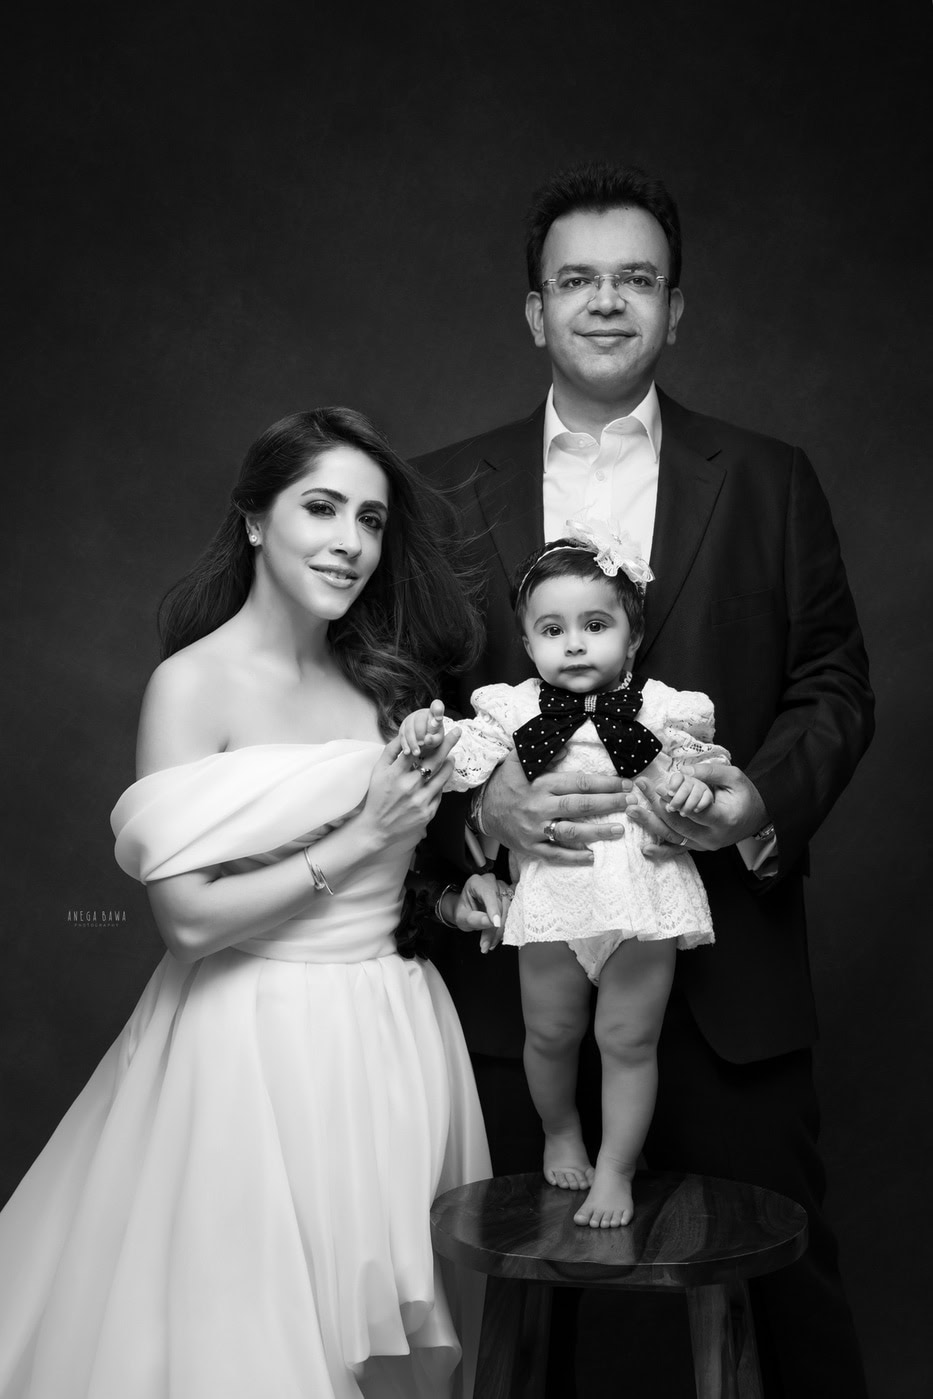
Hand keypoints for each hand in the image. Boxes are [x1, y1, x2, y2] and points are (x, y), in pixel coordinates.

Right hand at [357, 728, 460, 849]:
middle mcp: (409, 787)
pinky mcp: (428, 813)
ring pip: (442, 777)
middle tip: (457, 733)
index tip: (437, 730)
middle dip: (447, 744)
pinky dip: (440, 784)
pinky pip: (439, 793)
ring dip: (449, 764)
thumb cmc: (377, 796)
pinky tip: (438, 780)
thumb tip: (405, 733)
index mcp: (395, 774)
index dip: (428, 738)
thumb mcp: (378, 771)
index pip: (415, 750)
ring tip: (451, 757)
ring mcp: (420, 801)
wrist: (377, 828)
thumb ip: (391, 751)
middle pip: (434, 761)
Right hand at [398, 699, 445, 757]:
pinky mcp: (403, 727)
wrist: (422, 742)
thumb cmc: (433, 738)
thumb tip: (427, 739)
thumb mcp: (437, 740)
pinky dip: (405, 744)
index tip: (439, 719)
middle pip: (419, 719)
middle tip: (422, 744)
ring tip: (416, 753)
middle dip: (420, 732)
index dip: (437, 709)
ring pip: (409, 727)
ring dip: (412, 741)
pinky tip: (407, 752)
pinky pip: (402, 734)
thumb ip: (434, 739)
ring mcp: (411, 719)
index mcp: (434, 713)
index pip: (437, 705)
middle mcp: (422, 713)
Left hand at [447, 873, 512, 952]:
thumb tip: (491, 922)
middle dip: (495, 928)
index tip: (495, 924)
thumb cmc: (463, 911)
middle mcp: (492, 882)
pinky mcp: (510, 897)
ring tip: (489, 945)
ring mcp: (503, 888)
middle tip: (486, 944)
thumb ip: (474, 919)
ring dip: (500, 930)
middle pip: (500, 904)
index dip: (493, 909)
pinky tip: (496, 939)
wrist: (467, 910)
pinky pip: (512, 913)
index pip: (488, 894)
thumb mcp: (462, 917)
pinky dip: (505, 928)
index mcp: (477, 882)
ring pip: (508, 910)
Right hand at [482, 748, 630, 865]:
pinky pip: (555, 854)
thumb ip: (543, 753)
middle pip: (580, 806)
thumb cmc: (505, 783)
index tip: (625, 784)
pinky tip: (593, 856)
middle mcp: (539, 807)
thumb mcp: (518, 761)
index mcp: (540, 784)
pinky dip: (574, 857)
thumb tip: (567, 749)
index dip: (604, 783)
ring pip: (571, 832)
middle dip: (608, 804)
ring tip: (619, 830)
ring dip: (597, 832)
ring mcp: (535, 830)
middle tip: (631, 803)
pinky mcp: (530, 847)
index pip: (578, 783)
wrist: (481, 809)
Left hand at [625, 761, 767, 859]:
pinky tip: (645, 849)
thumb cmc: (745, 794)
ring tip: (632, 810)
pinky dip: (662, 851)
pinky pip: (678, 850)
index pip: (694, 810)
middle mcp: (713, 837)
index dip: (674, 799)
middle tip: (640, 789)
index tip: (658, 786)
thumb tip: (683, 772)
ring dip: (651, 823)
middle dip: (656, 805)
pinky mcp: (698, 847)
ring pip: (674, 836)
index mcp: (724, 819)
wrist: (757, 816)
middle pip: (679, 823)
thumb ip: (710, 773)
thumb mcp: (734, 777)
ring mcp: (704, 845)